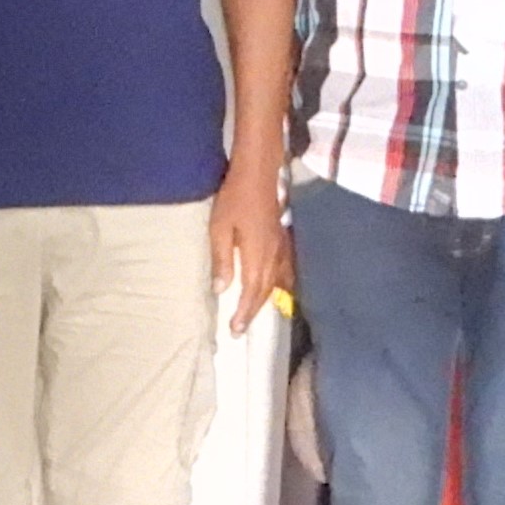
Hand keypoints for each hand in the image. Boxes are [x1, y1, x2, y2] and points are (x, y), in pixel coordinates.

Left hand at [211, 165, 289, 336]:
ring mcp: (280, 248)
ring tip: (254, 313)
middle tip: (240, 329)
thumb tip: (221, 289)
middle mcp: (273, 257)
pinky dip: (280, 284)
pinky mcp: (282, 239)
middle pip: (265, 291)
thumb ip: (222, 260)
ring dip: (265, 301)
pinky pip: (285, 269)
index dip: (243, 313)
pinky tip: (278, 287)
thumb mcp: (219, 229)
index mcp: (257, 256)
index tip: (235, 330)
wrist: (257, 174)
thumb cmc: (234, 199)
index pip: (251, 292)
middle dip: (252, 312)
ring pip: (276, 282)